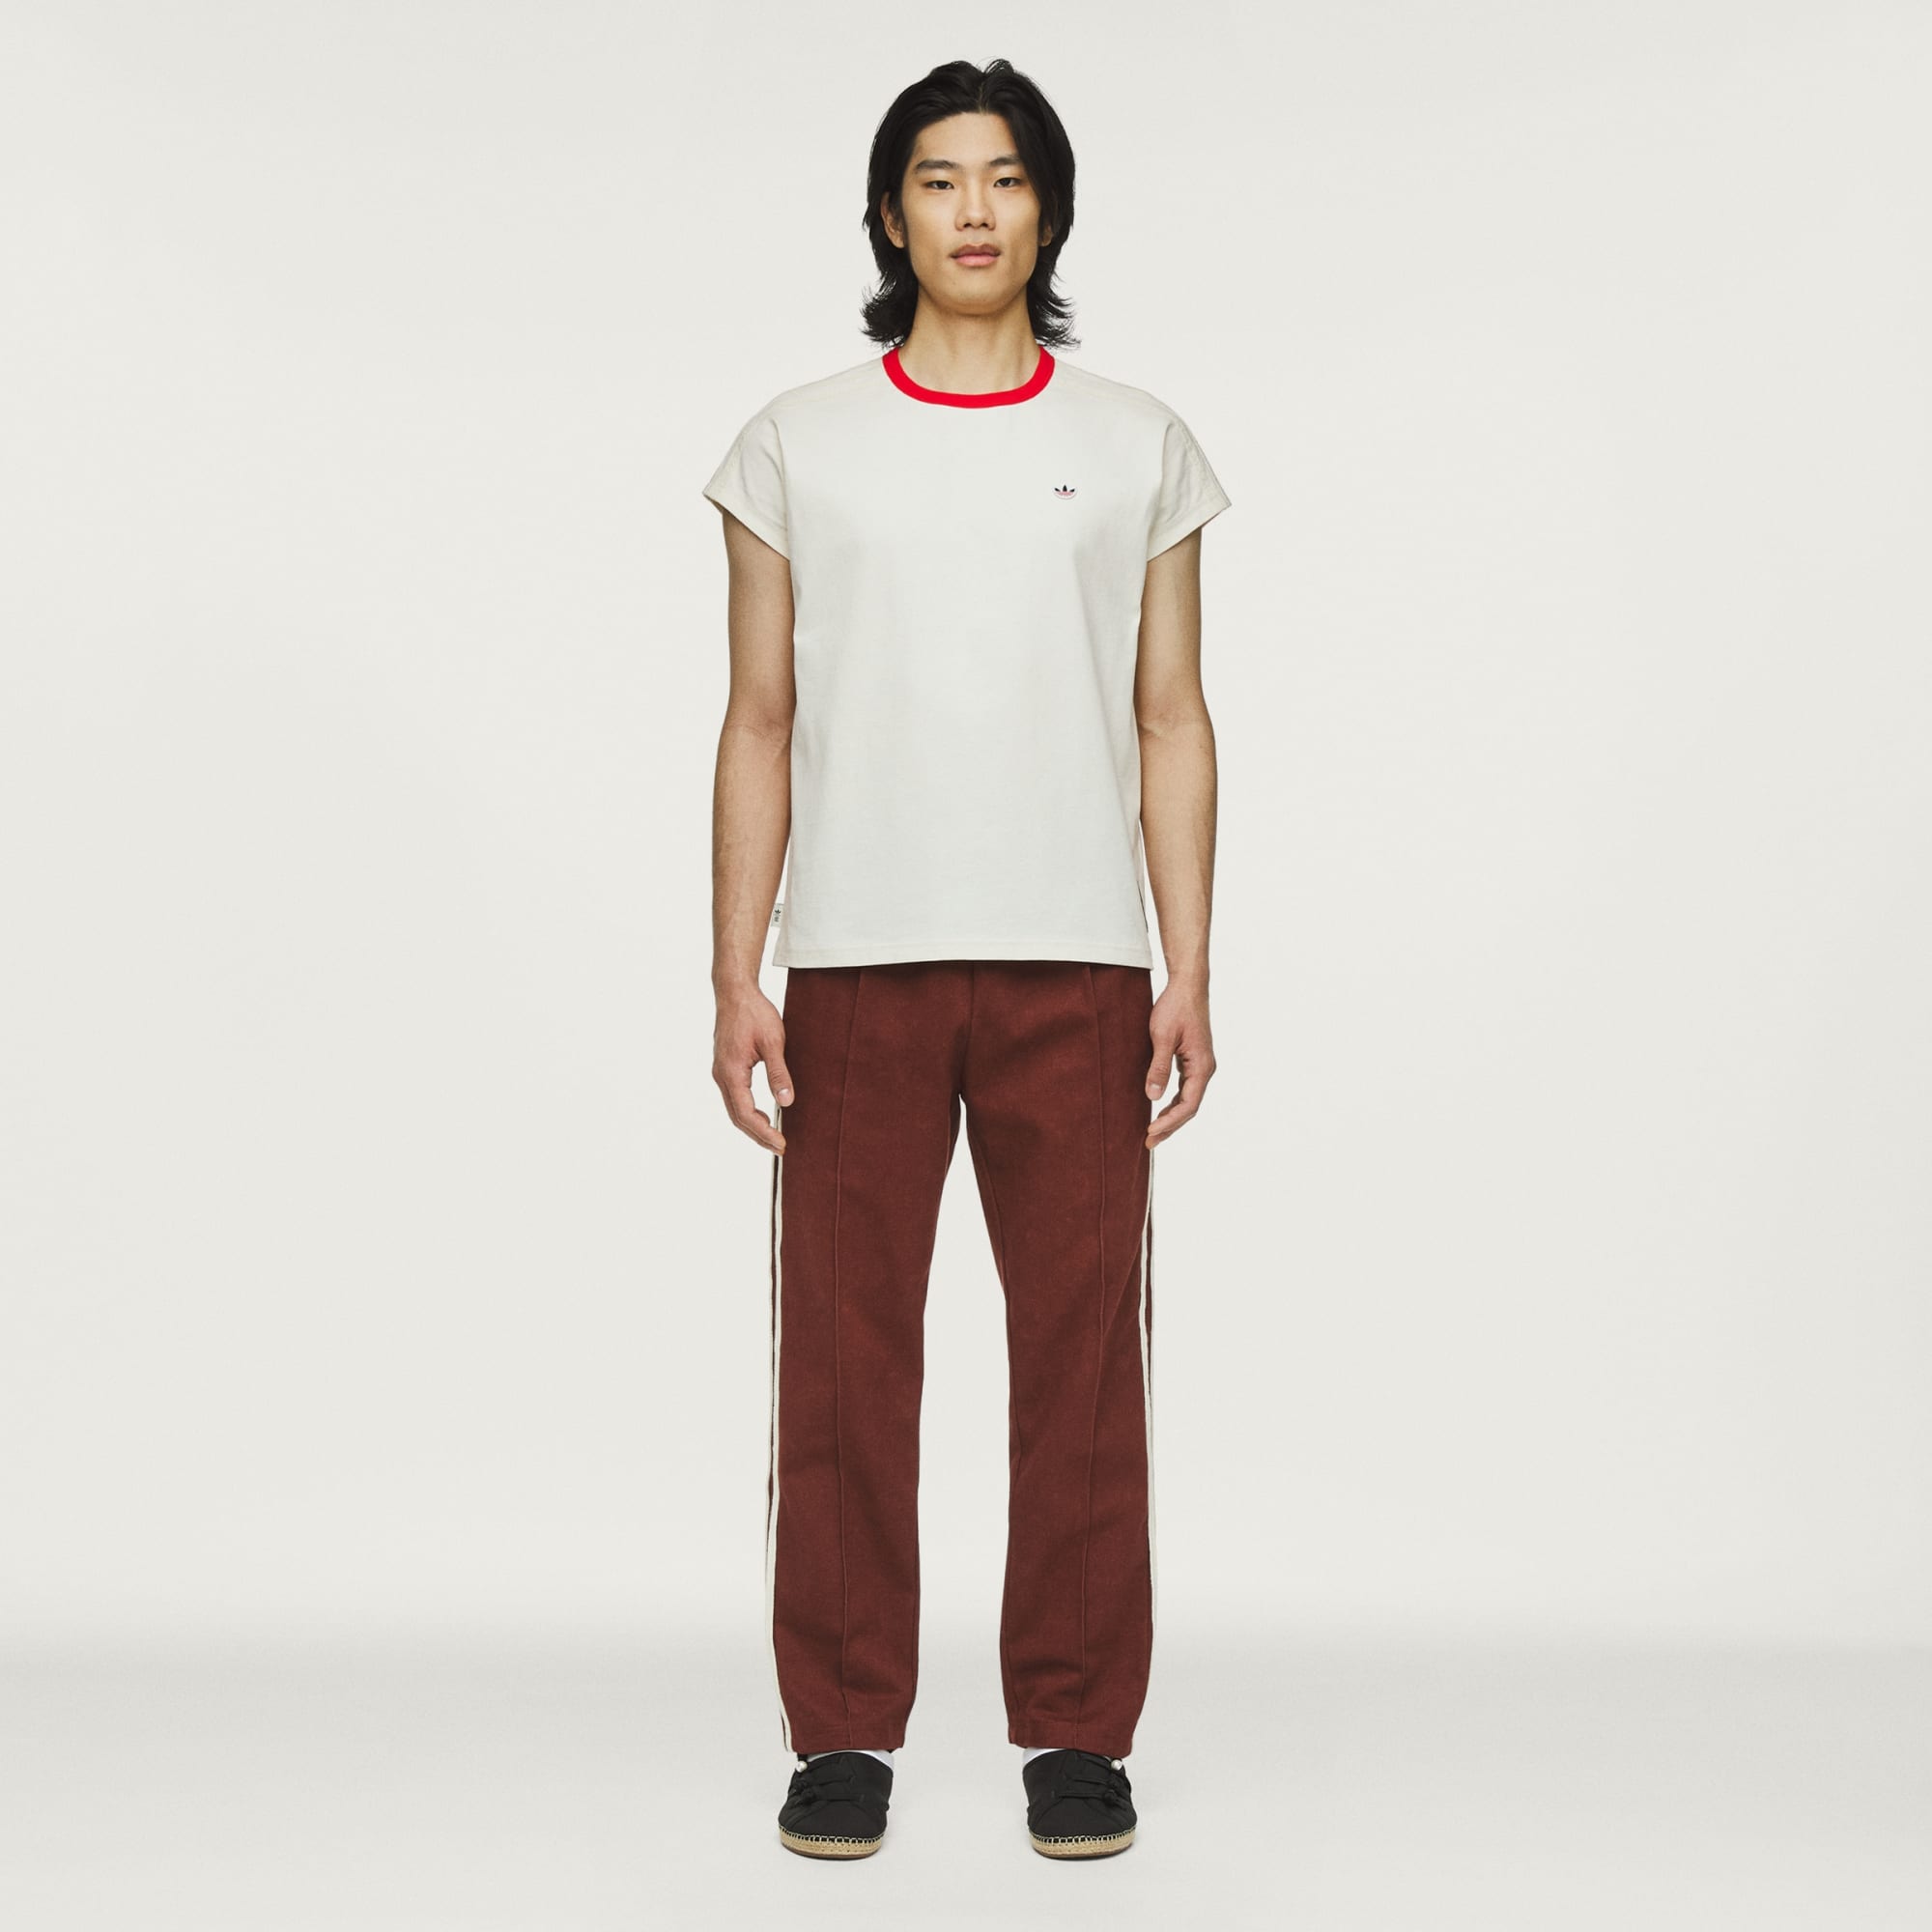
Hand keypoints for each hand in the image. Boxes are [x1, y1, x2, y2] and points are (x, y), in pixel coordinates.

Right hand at [713, 982, 791, 1153]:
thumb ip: (779, 1074)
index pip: (746, 1114)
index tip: (782, 1144)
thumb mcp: (773, 1042)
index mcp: (731, 1073)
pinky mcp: (725, 1067)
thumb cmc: (754, 1013)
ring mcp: (721, 1072)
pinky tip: (763, 1114)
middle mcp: (721, 1076)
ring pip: (734, 1109)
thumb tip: (787, 1102)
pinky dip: (748, 1112)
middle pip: (737, 1117)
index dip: (764, 1133)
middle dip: (758, 1135)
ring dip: (753, 1125)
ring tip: (773, 1137)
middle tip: (780, 1148)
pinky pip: (734, 1097)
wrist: (735, 992)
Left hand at [1144, 976, 1213, 1148]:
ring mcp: (1200, 1064)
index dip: (1169, 1122)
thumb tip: (1153, 1097)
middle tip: (1148, 1143)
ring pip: (1188, 1099)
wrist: (1187, 985)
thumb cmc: (1175, 1007)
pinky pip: (1185, 1088)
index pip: (1188, 1105)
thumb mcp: (1162, 1036)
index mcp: (1202, 1066)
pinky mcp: (1193, 1059)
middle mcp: (1205, 1069)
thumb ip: (1159, 1067)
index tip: (1150, 1132)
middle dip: (1170, 1126)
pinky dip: (1173, 1101)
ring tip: (1152, 1132)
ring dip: (1171, 1116)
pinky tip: (1159, 1107)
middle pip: (1189, 1107)